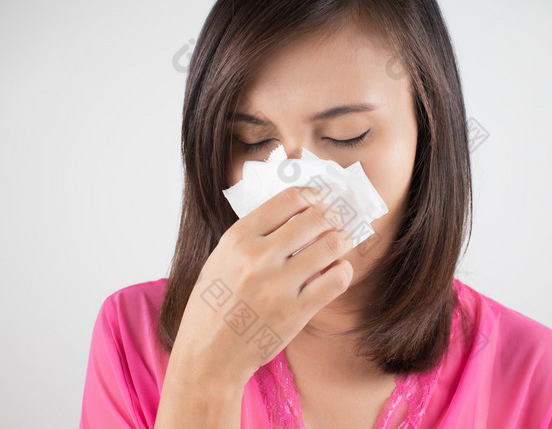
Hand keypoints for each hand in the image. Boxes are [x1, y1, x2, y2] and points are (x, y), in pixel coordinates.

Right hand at [169, 186, 354, 390]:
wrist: (207, 356)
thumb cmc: (214, 307)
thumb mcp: (221, 260)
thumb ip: (252, 236)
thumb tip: (294, 212)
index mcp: (238, 239)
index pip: (288, 199)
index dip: (312, 196)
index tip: (319, 200)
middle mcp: (258, 257)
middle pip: (315, 218)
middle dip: (332, 216)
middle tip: (337, 221)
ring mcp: (278, 285)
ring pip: (331, 246)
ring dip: (342, 241)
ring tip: (341, 244)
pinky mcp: (295, 312)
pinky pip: (336, 280)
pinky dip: (343, 271)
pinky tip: (337, 272)